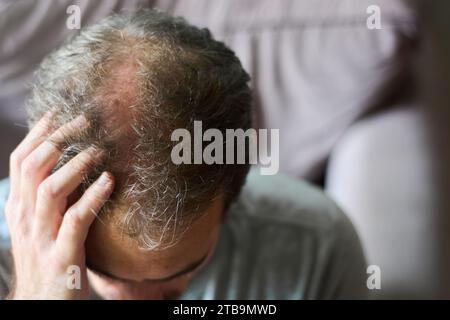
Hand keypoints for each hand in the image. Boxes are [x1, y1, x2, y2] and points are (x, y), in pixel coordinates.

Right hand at [5, 113, 113, 298]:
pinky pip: (76, 220)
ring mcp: (41, 237)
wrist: (39, 306)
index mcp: (19, 207)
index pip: (22, 160)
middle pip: (34, 165)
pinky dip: (92, 197)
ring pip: (51, 189)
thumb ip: (52, 197)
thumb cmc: (46, 259)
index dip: (39, 133)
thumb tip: (74, 165)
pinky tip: (110, 181)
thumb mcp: (41, 225)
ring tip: (100, 150)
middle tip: (85, 120)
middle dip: (59, 138)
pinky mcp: (62, 256)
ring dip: (76, 164)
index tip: (59, 111)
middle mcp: (25, 218)